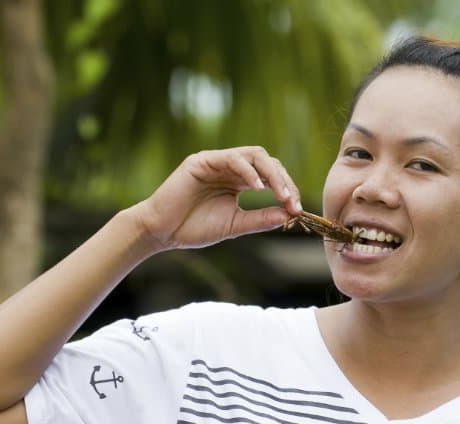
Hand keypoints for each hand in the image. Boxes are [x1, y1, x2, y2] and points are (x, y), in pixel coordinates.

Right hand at [135, 146, 302, 251]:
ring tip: (282, 195)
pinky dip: (249, 172)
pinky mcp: (202, 161)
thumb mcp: (235, 225)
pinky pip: (232, 159)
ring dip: (272, 174)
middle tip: (294, 203)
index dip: (288, 190)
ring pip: (254, 155)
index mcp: (239, 181)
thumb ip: (259, 219)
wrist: (162, 233)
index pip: (271, 176)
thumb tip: (288, 215)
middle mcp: (230, 168)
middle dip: (285, 181)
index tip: (297, 210)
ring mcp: (216, 162)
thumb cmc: (194, 228)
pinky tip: (258, 190)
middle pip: (267, 162)